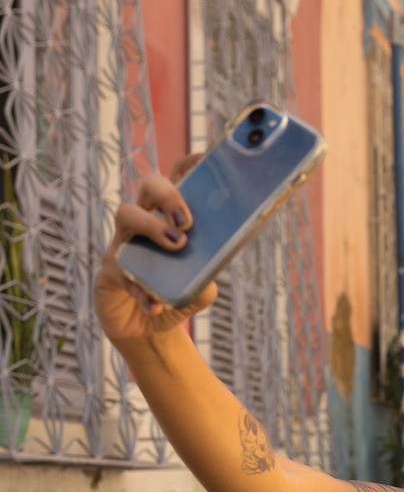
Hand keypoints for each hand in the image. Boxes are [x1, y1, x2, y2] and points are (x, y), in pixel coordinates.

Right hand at [93, 153, 214, 347]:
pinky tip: (155, 304)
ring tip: (175, 245)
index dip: (191, 165)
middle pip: (151, 186)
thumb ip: (206, 281)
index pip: (178, 179)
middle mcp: (145, 221)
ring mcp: (123, 244)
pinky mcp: (108, 271)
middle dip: (169, 195)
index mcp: (171, 218)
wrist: (147, 331)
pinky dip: (141, 290)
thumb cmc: (175, 297)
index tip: (206, 160)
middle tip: (187, 222)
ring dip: (151, 226)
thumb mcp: (199, 290)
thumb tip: (208, 277)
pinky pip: (121, 271)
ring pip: (127, 214)